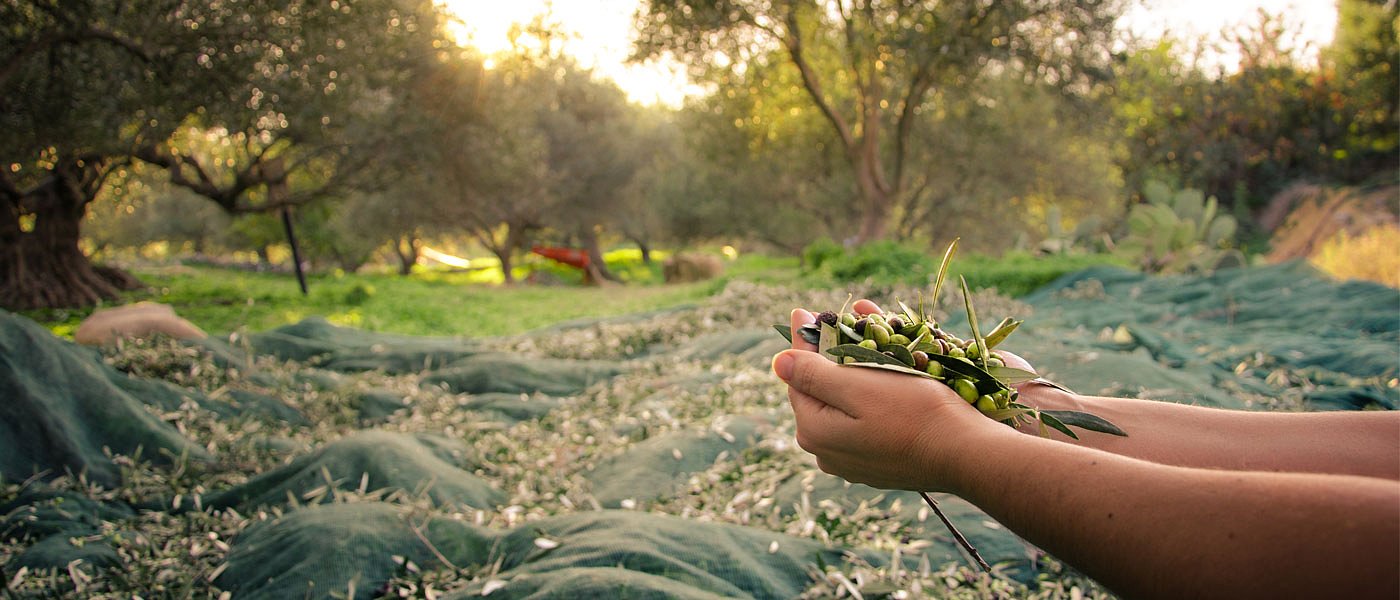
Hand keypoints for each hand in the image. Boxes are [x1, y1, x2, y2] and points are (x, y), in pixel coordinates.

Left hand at [773, 307, 1010, 492]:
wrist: (965, 453)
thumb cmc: (914, 412)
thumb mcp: (858, 385)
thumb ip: (813, 374)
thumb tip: (778, 361)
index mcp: (814, 430)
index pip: (798, 375)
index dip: (803, 340)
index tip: (802, 311)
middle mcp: (825, 452)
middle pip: (819, 392)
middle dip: (826, 357)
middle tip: (832, 323)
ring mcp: (851, 463)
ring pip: (841, 407)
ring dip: (848, 375)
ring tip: (858, 344)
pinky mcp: (876, 465)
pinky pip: (862, 422)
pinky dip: (867, 398)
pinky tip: (880, 379)